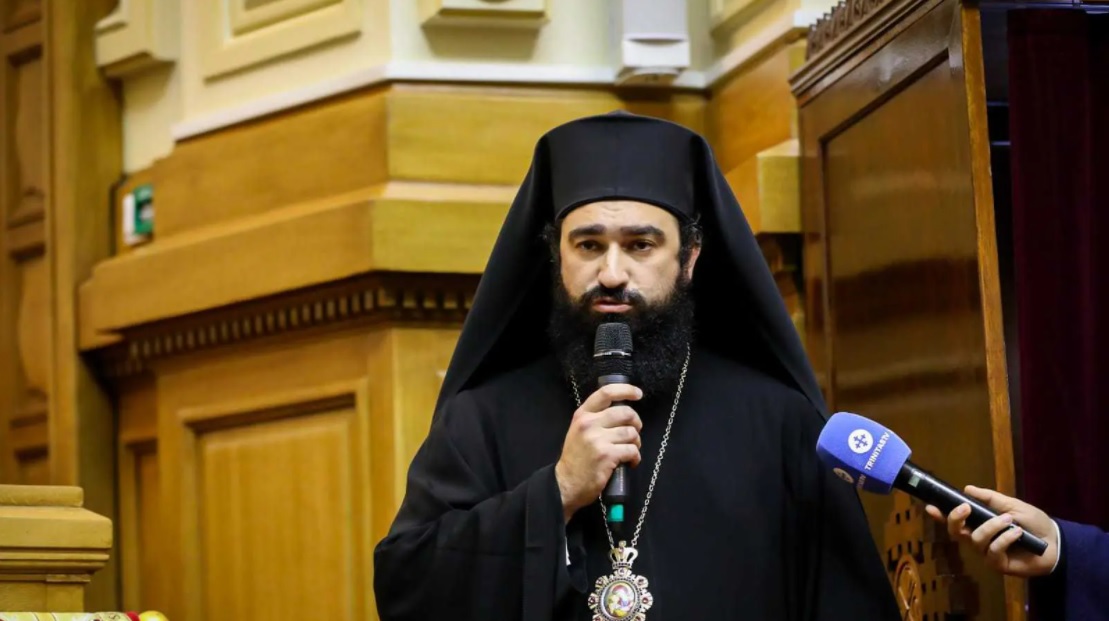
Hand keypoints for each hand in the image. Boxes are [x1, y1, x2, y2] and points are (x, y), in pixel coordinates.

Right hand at [555, 384, 642, 522]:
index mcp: (582, 415)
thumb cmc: (575, 458)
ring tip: (630, 451)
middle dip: (636, 423)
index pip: (606, 393)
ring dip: (636, 443)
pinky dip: (635, 457)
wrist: (566, 484)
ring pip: (631, 433)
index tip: (638, 394)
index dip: (626, 390)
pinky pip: (632, 450)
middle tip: (634, 433)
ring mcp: (598, 439)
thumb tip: (621, 412)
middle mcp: (589, 423)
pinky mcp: (607, 455)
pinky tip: (630, 462)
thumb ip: (595, 419)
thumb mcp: (578, 431)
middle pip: (626, 413)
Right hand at [924, 485, 1058, 576]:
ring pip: (975, 540)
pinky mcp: (998, 564)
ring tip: (1010, 520)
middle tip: (966, 507)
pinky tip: (1017, 533)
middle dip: (956, 519)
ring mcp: (987, 553)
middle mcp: (978, 539)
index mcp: (979, 524)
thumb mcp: (1013, 505)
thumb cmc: (1034, 523)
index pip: (955, 520)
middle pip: (955, 532)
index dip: (940, 515)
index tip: (930, 506)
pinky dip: (1004, 539)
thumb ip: (991, 499)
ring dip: (992, 527)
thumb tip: (967, 488)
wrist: (1056, 542)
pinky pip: (993, 551)